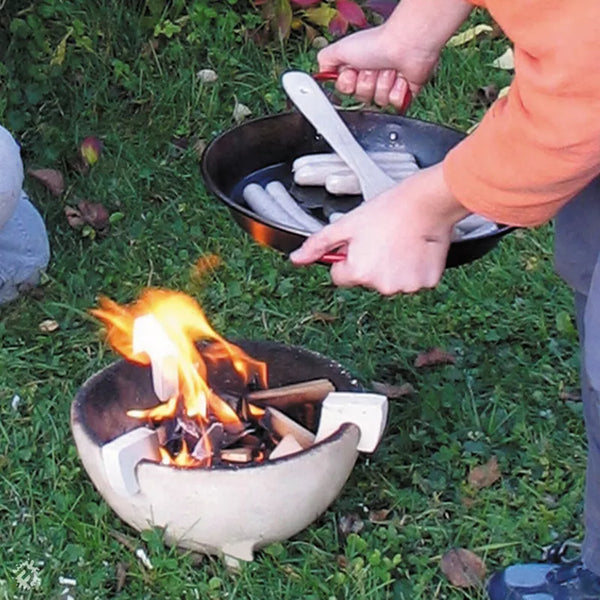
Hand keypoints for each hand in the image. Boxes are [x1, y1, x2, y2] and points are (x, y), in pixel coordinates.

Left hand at [289, 164, 468, 294]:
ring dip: (393, 267)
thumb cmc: (388, 210)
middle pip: (366, 280)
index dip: (347, 258)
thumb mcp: (346, 225)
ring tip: (399, 242)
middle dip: (371, 263)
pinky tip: (414, 249)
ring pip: (391, 281)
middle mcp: (381, 286)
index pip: (340, 276)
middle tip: (382, 240)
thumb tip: (296, 259)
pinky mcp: (426, 283)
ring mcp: (405, 286)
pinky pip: (414, 280)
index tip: (360, 244)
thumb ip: (318, 245)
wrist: (426, 202)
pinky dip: (414, 268)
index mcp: (358, 273)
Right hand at [316, 0, 471, 110]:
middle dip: (367, 84)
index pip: (345, 91)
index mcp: (356, 69)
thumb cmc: (379, 43)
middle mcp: (371, 78)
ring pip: (378, 102)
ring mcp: (388, 87)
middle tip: (373, 68)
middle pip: (361, 98)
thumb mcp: (340, 49)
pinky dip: (398, 91)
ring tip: (389, 70)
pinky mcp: (404, 94)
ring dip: (383, 85)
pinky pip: (395, 105)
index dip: (348, 84)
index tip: (352, 71)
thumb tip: (320, 75)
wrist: (407, 45)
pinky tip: (400, 78)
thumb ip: (324, 62)